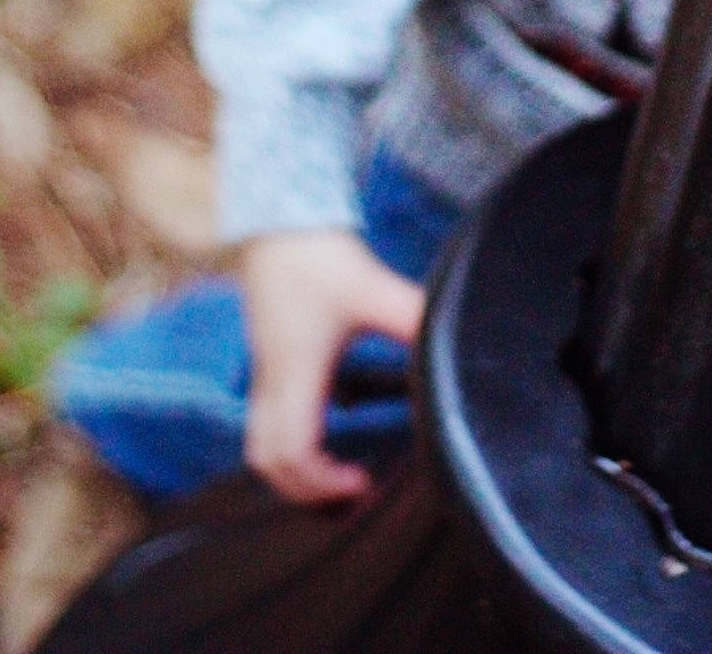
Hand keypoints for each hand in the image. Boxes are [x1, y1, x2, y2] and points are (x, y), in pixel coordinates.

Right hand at [242, 227, 424, 502]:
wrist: (278, 218)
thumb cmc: (319, 255)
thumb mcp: (372, 288)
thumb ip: (411, 317)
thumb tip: (452, 340)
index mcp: (296, 371)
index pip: (292, 452)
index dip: (323, 482)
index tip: (362, 482)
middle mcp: (271, 379)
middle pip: (267, 462)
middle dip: (305, 491)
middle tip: (353, 493)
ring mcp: (264, 371)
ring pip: (259, 445)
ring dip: (292, 471)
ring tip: (337, 476)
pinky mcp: (267, 359)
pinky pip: (265, 422)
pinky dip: (288, 445)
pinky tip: (327, 433)